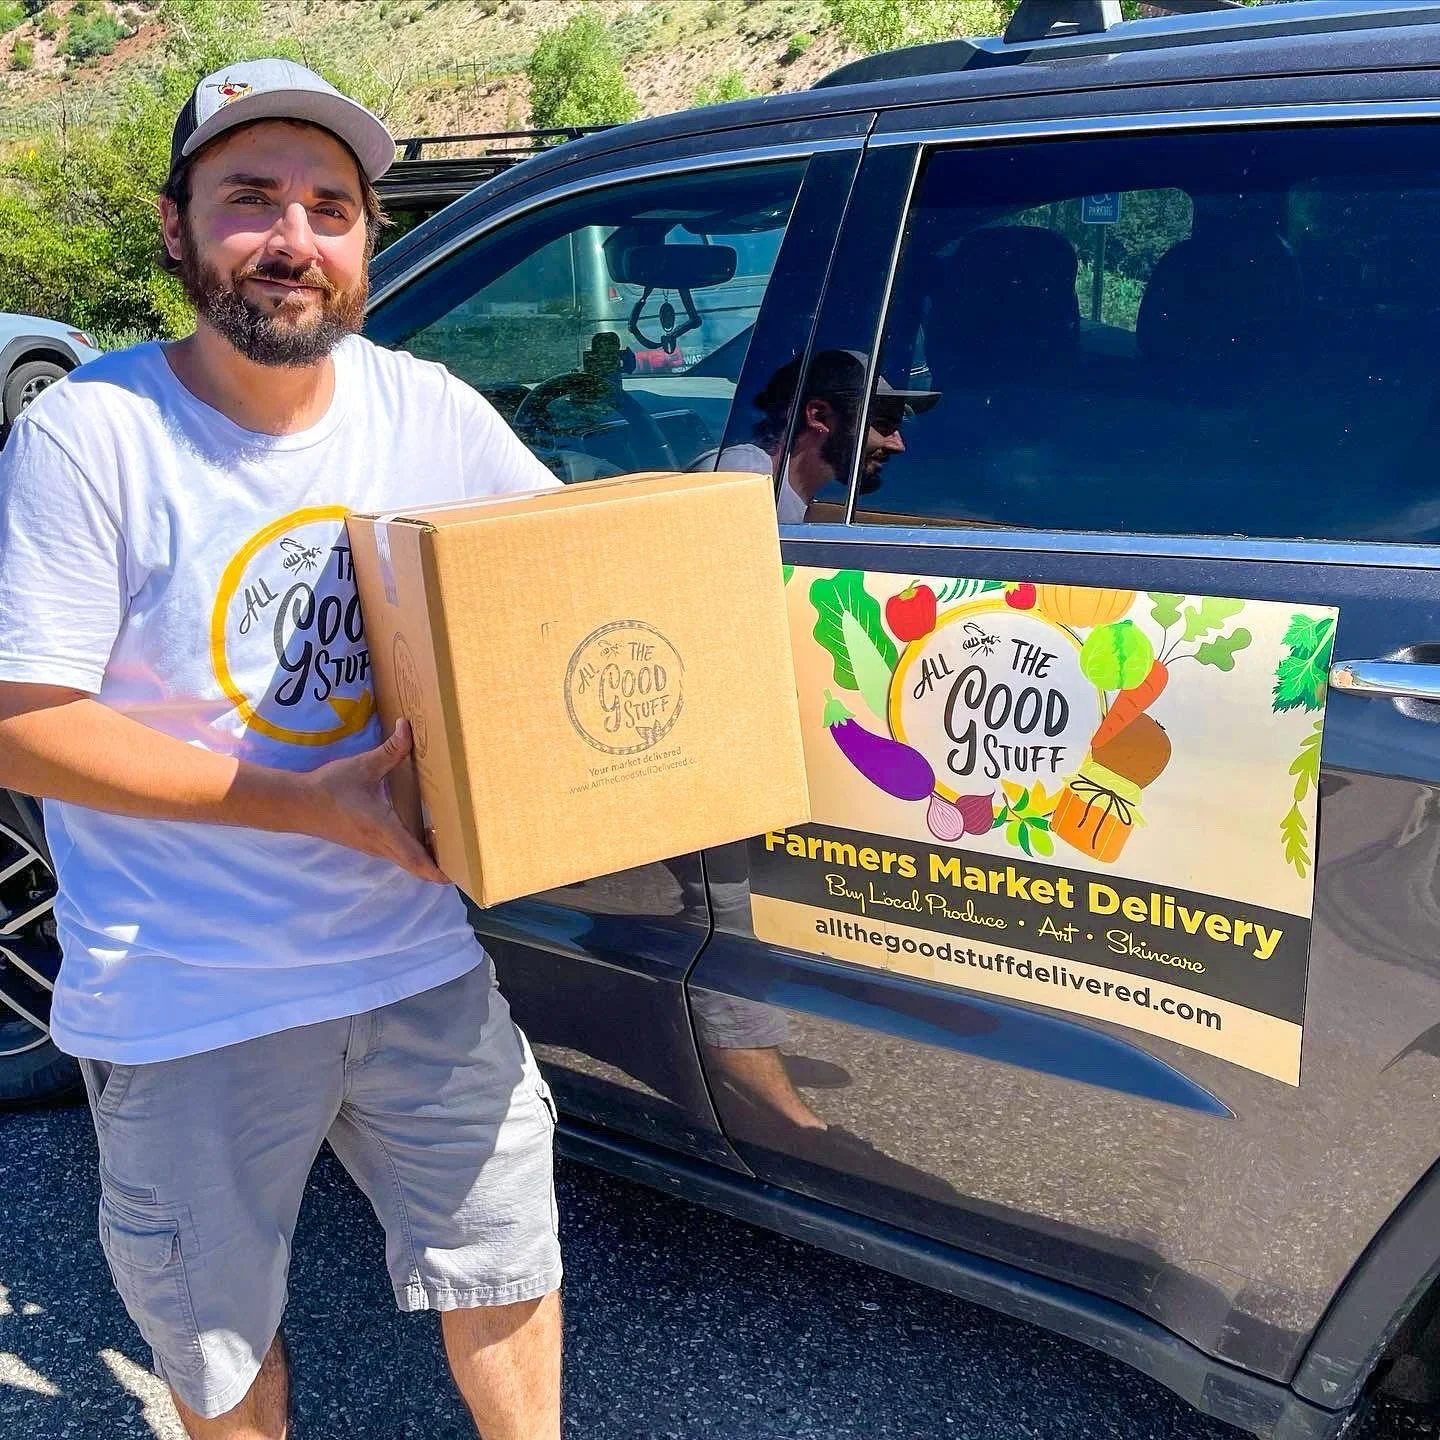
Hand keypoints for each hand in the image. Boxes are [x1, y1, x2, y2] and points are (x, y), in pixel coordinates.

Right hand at [298, 720, 448, 883]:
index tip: (454, 876)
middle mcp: (380, 844)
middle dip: (439, 866)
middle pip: (415, 864)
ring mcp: (374, 847)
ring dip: (428, 859)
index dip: (434, 869)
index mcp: (382, 828)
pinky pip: (398, 854)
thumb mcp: (363, 767)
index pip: (413, 856)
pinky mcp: (369, 844)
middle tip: (466, 860)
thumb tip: (408, 727)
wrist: (299, 805)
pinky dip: (415, 853)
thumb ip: (390, 751)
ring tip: (454, 848)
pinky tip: (428, 838)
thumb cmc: (330, 787)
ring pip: (406, 860)